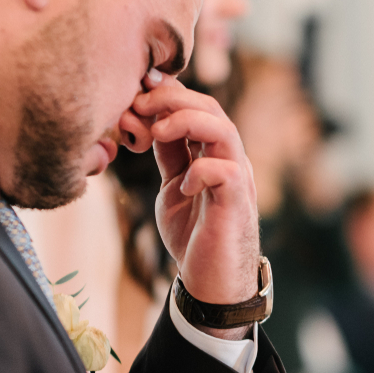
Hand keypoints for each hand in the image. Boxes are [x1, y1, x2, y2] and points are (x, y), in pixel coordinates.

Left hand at [131, 71, 260, 338]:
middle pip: (210, 108)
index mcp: (213, 152)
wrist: (212, 283)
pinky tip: (182, 186)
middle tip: (138, 105)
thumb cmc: (194, 235)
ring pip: (223, 130)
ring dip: (185, 122)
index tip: (136, 89)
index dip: (168, 92)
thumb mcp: (172, 186)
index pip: (197, 106)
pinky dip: (199, 171)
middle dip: (171, 99)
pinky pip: (225, 172)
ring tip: (156, 133)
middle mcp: (229, 158)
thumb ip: (168, 155)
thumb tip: (145, 120)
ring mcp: (236, 179)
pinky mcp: (236, 204)